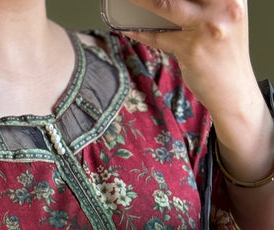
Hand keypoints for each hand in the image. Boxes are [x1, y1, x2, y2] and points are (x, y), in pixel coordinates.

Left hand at [122, 0, 256, 119]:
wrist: (233, 89)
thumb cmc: (225, 51)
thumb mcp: (225, 16)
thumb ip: (206, 3)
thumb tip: (168, 1)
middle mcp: (223, 5)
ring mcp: (206, 27)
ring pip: (166, 5)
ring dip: (141, 1)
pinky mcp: (191, 49)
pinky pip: (158, 37)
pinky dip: (140, 32)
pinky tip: (128, 27)